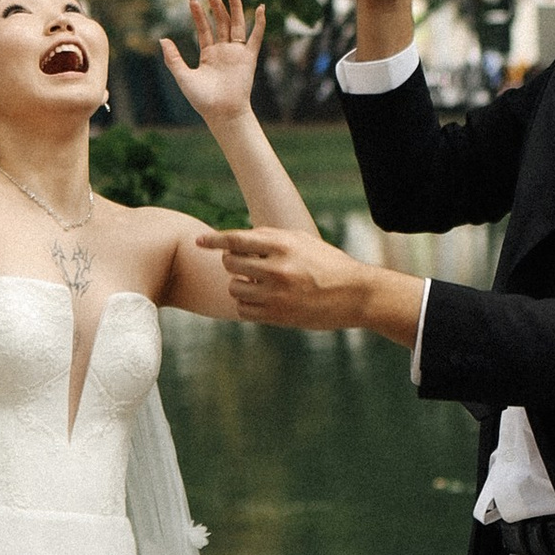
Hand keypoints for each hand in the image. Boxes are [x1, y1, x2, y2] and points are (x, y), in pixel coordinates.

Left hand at [157, 0, 264, 128]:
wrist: (221, 113)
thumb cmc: (202, 99)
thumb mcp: (183, 76)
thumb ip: (174, 58)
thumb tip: (162, 39)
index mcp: (208, 54)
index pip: (204, 28)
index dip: (198, 13)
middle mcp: (223, 50)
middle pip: (220, 21)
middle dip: (215, 3)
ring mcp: (236, 52)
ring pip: (236, 23)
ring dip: (234, 6)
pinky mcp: (248, 58)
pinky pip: (255, 37)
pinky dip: (260, 23)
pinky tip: (261, 8)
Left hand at [194, 223, 369, 330]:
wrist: (354, 295)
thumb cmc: (328, 264)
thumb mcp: (302, 242)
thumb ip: (271, 238)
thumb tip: (237, 240)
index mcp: (284, 245)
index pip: (237, 239)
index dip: (214, 240)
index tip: (199, 242)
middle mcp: (277, 268)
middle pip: (230, 263)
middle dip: (233, 263)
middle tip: (248, 265)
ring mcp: (276, 294)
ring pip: (234, 287)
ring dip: (240, 284)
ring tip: (259, 283)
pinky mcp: (277, 316)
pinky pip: (242, 309)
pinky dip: (245, 303)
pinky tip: (261, 299)